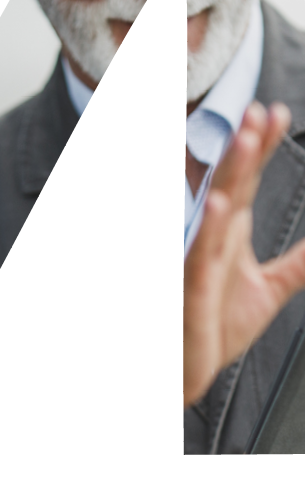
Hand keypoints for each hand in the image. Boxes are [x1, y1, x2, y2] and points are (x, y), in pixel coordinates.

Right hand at [184, 102, 304, 406]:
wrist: (185, 368)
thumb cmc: (213, 327)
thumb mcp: (270, 289)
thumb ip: (300, 263)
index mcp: (230, 233)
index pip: (247, 179)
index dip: (261, 146)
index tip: (276, 113)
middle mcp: (212, 236)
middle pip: (234, 181)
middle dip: (248, 144)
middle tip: (261, 110)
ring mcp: (200, 256)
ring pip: (219, 206)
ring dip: (232, 171)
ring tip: (246, 139)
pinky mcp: (192, 283)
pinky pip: (202, 250)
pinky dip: (212, 225)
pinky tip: (223, 203)